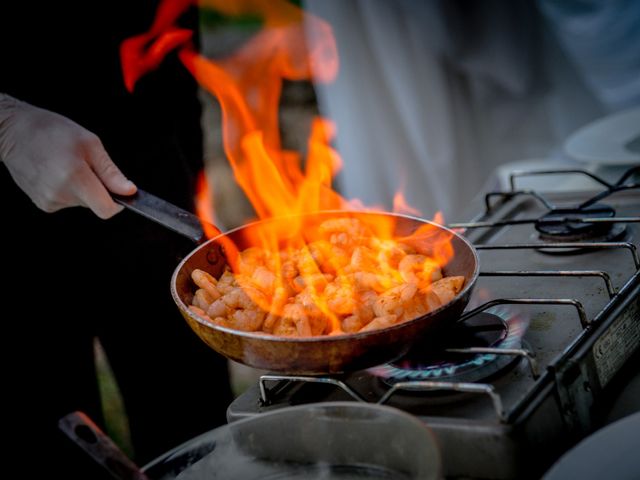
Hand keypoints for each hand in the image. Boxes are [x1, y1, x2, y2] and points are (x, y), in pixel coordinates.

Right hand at [0, 94, 135, 218]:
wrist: (13, 131)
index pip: (107, 209)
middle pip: (95, 204)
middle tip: (85, 165)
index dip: (118, 202)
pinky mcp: (42, 204)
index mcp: (75, 177)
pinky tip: (56, 172)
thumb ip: (111, 172)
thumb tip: (130, 191)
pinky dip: (68, 189)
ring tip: (67, 165)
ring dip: (82, 187)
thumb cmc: (52, 131)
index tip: (120, 190)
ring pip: (81, 202)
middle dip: (98, 188)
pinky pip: (67, 201)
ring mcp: (49, 201)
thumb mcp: (90, 143)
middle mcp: (61, 194)